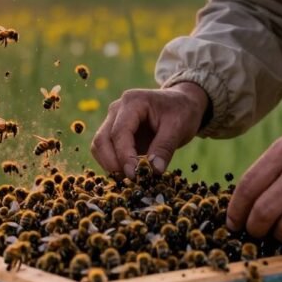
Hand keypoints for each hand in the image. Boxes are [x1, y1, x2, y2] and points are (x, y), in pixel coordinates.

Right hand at [90, 82, 209, 178]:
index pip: (119, 132)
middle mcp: (117, 109)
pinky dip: (113, 163)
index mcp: (133, 102)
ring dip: (110, 164)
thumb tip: (153, 171)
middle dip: (112, 163)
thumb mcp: (178, 127)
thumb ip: (164, 148)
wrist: (182, 103)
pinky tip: (130, 172)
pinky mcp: (115, 132)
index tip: (134, 175)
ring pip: (99, 146)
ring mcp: (113, 120)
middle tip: (131, 179)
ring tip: (131, 177)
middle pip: (102, 139)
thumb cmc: (181, 111)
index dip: (124, 156)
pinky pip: (105, 150)